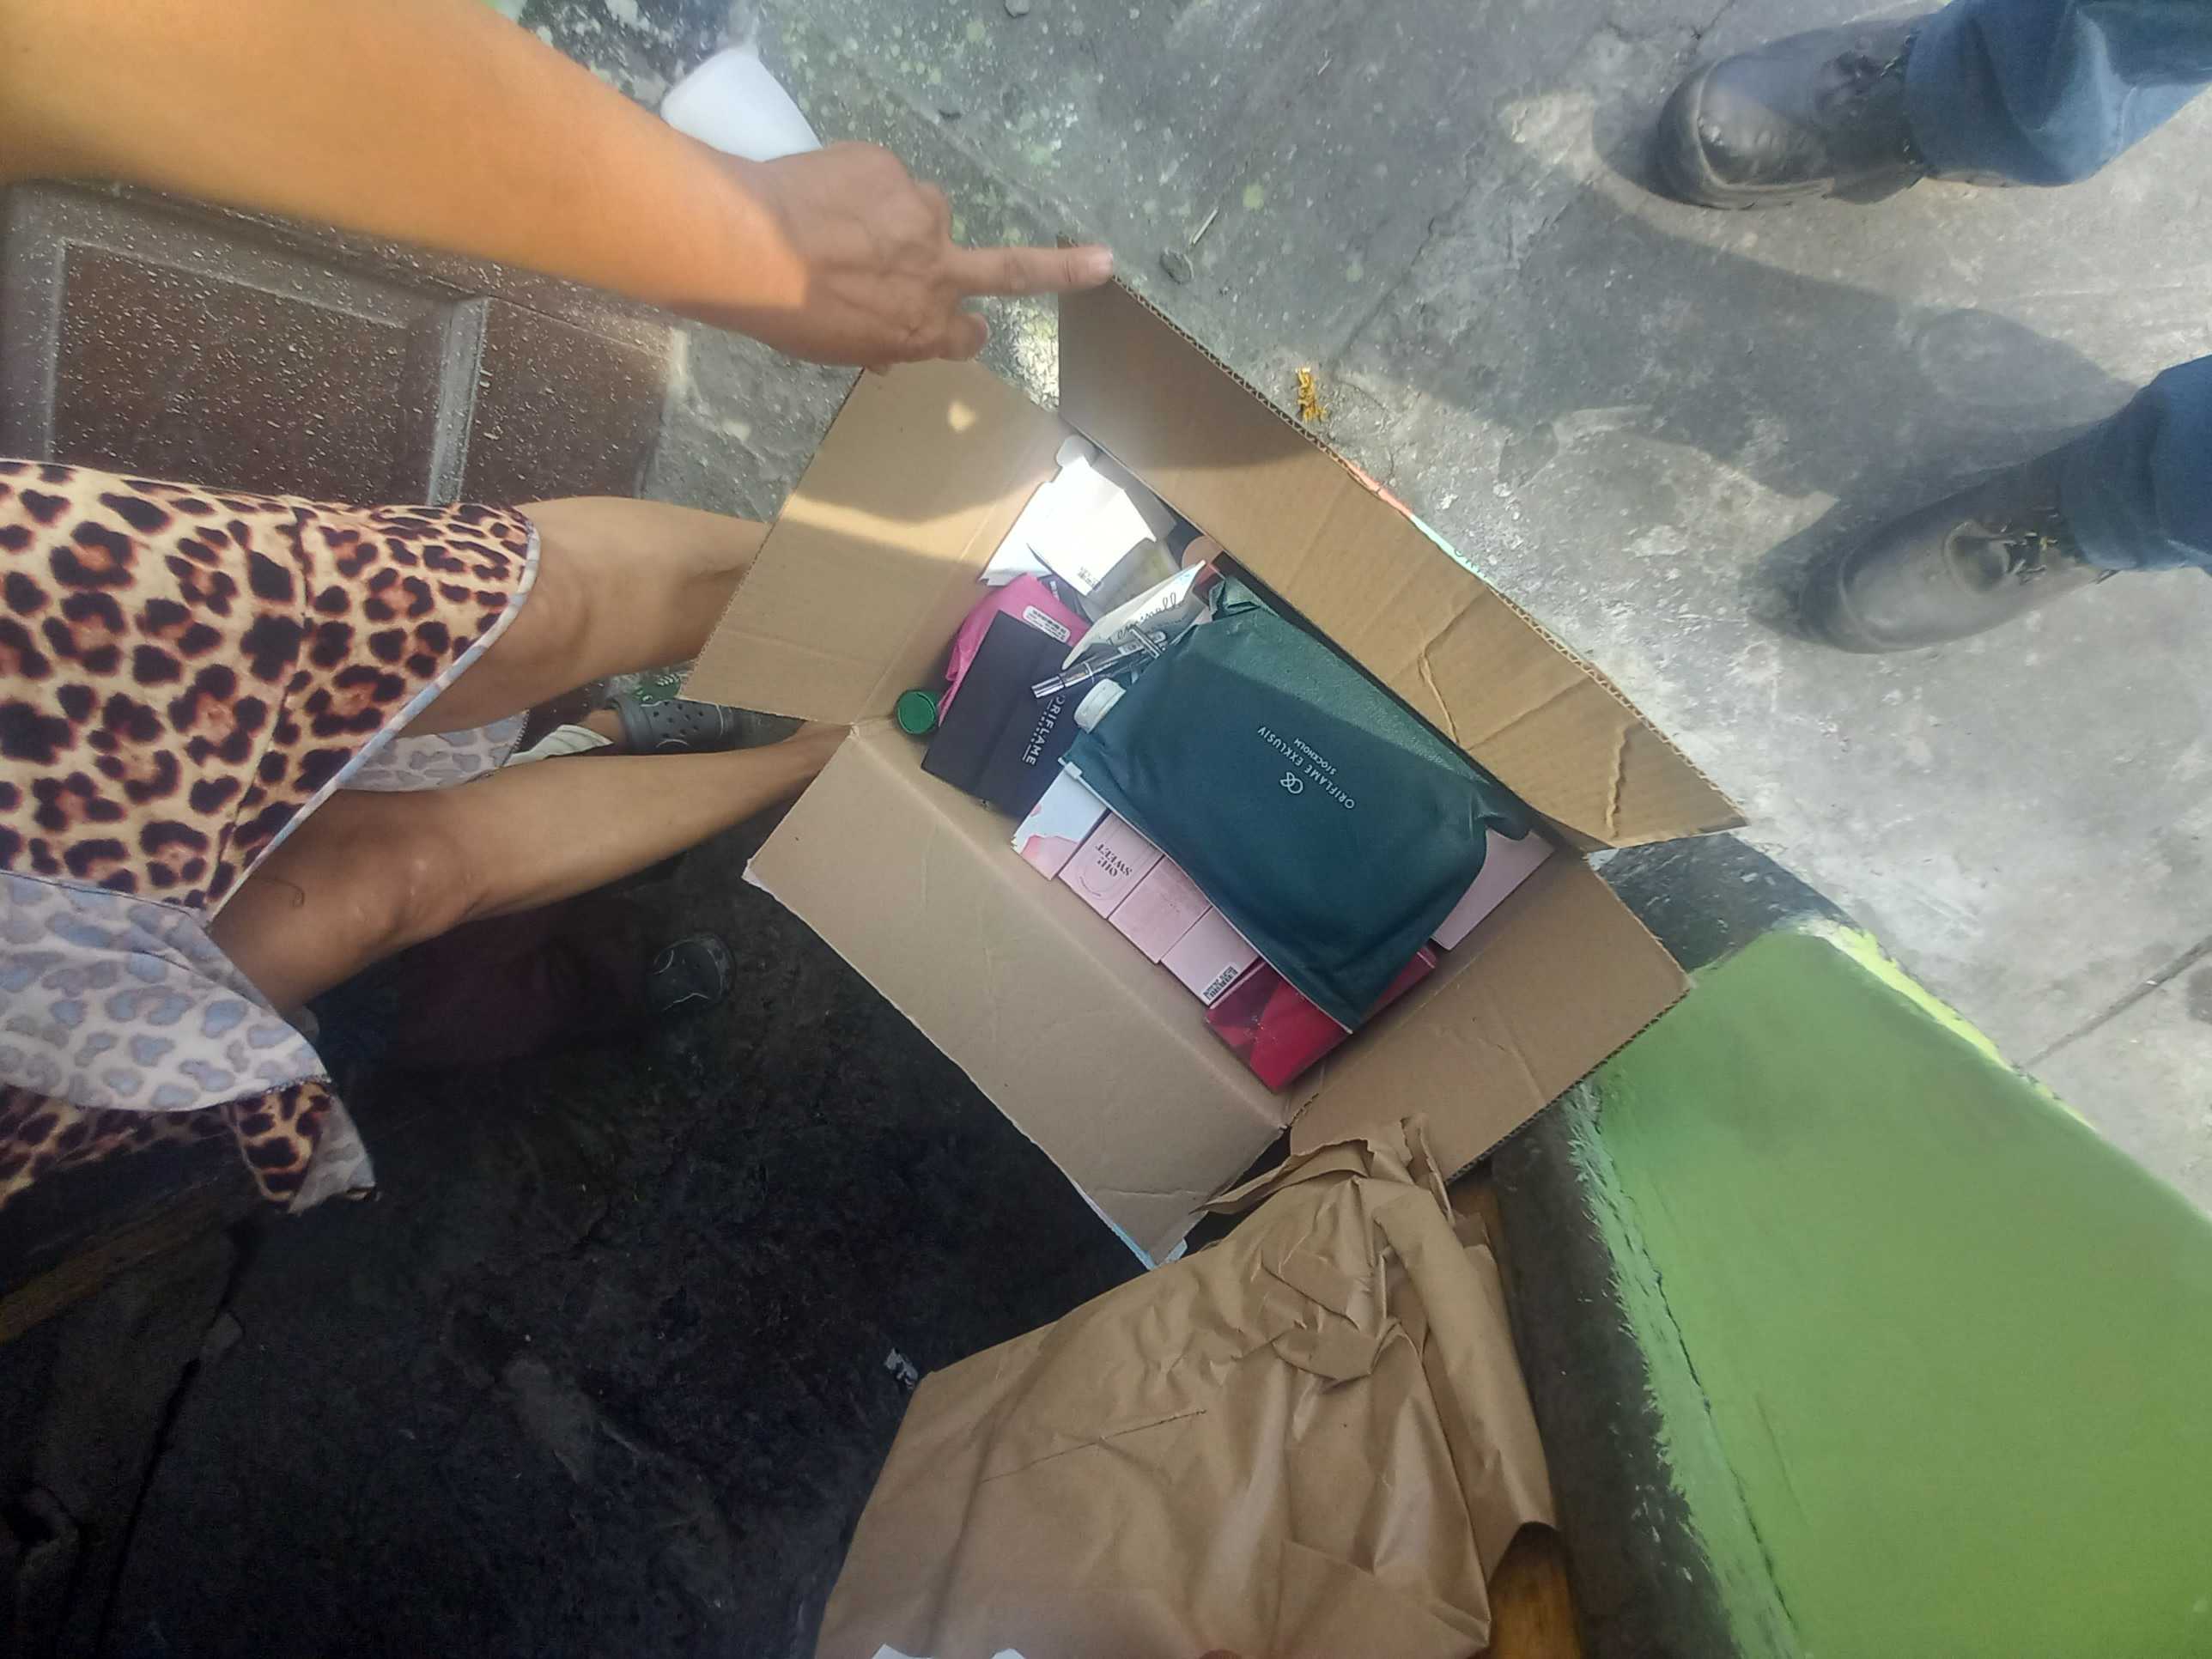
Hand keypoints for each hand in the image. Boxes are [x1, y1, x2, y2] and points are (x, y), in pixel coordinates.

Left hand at [729, 141, 1113, 366]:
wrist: (749, 246)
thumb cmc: (783, 314)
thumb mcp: (831, 349)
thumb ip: (869, 342)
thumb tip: (881, 351)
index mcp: (922, 328)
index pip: (967, 335)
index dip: (964, 328)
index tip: (971, 324)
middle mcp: (936, 273)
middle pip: (1011, 272)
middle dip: (1064, 269)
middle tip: (1100, 262)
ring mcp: (919, 215)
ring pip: (919, 212)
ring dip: (893, 217)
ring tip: (838, 224)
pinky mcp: (890, 169)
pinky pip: (880, 177)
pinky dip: (857, 186)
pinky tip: (821, 195)